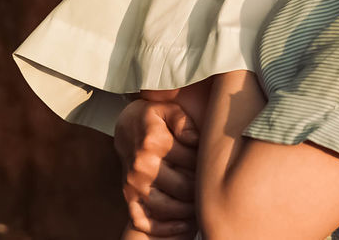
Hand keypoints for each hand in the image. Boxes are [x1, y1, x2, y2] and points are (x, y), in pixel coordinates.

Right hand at [115, 99, 199, 237]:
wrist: (124, 126)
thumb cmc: (152, 118)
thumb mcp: (167, 109)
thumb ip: (184, 122)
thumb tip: (197, 140)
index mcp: (154, 143)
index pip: (193, 163)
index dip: (208, 166)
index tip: (214, 165)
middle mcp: (142, 166)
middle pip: (184, 189)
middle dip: (202, 190)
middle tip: (211, 187)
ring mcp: (133, 184)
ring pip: (168, 208)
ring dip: (188, 211)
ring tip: (201, 204)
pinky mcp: (128, 195)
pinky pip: (145, 221)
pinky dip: (165, 228)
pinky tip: (183, 224)